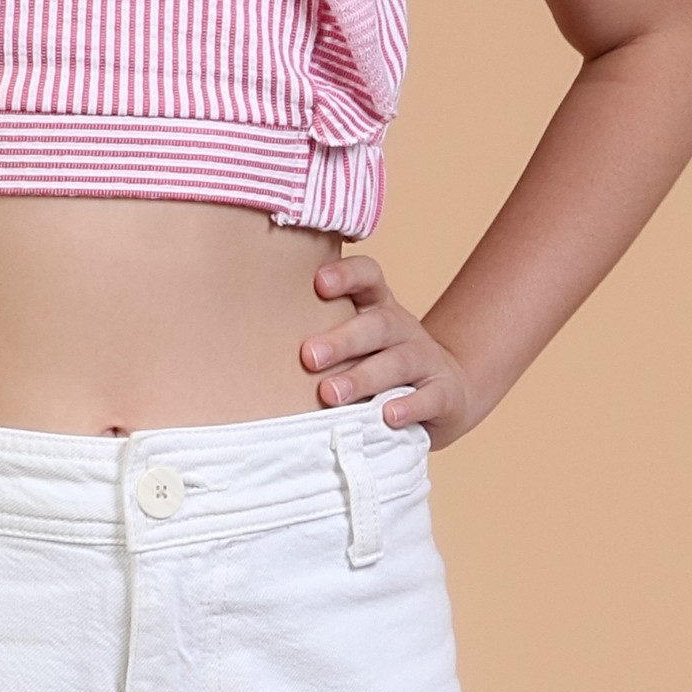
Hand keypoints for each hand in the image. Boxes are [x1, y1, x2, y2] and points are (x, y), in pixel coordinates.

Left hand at [301, 254, 478, 440]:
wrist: (447, 392)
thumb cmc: (379, 367)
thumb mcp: (354, 345)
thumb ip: (317, 338)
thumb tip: (243, 347)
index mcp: (377, 308)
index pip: (369, 277)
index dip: (347, 276)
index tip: (318, 283)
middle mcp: (403, 328)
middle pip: (377, 324)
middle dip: (343, 339)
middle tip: (308, 356)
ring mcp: (426, 359)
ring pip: (398, 361)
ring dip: (364, 376)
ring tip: (330, 395)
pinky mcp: (444, 393)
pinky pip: (430, 397)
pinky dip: (409, 406)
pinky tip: (386, 415)